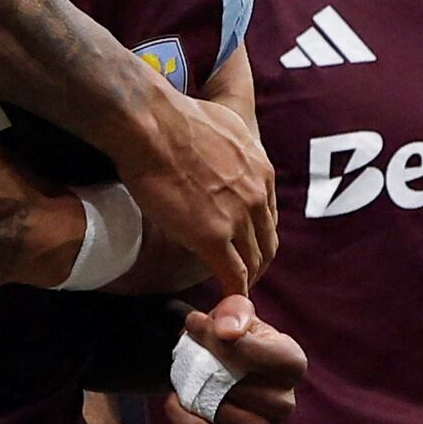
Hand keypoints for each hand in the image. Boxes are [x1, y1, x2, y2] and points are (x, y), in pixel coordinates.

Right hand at [113, 92, 274, 297]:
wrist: (152, 127)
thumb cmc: (175, 119)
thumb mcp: (225, 124)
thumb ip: (230, 148)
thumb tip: (219, 152)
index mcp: (261, 169)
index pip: (269, 212)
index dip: (259, 233)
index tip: (246, 243)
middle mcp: (258, 195)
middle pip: (267, 241)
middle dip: (258, 262)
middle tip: (243, 276)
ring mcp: (238, 218)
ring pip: (253, 262)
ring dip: (246, 281)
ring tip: (232, 294)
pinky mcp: (214, 238)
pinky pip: (232, 276)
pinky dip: (233, 294)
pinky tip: (225, 304)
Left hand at [160, 295, 303, 423]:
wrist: (211, 363)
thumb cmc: (227, 334)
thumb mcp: (232, 311)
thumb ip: (234, 312)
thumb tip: (227, 333)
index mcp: (292, 363)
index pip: (277, 360)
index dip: (237, 347)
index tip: (196, 326)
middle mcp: (285, 402)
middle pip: (259, 396)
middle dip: (216, 375)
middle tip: (186, 353)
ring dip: (206, 404)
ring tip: (183, 382)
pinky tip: (175, 404)